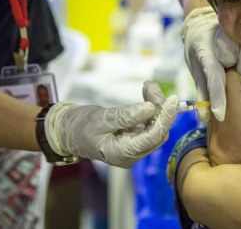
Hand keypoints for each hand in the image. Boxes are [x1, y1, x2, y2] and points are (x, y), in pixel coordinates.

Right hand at [45, 83, 178, 168]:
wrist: (67, 132)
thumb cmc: (79, 127)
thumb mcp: (100, 119)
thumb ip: (125, 116)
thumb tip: (150, 108)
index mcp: (122, 153)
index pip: (153, 138)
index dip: (165, 118)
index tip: (173, 99)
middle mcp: (132, 153)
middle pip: (157, 132)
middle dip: (160, 108)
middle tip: (152, 87)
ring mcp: (134, 146)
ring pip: (155, 126)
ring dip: (156, 105)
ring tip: (149, 87)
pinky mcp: (134, 137)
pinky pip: (148, 123)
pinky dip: (150, 107)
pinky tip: (147, 92)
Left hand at [181, 7, 240, 121]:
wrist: (201, 26)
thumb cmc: (198, 51)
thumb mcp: (196, 70)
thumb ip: (202, 92)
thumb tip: (205, 119)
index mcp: (203, 51)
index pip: (212, 76)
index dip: (217, 96)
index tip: (219, 115)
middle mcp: (219, 41)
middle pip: (234, 62)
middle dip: (235, 72)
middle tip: (230, 68)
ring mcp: (233, 35)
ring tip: (236, 64)